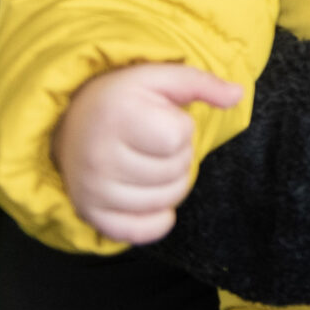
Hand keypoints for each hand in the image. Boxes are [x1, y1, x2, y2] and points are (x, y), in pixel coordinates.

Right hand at [52, 62, 241, 243]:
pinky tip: (150, 194)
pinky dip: (157, 219)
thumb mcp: (160, 77)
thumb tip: (238, 94)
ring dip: (171, 183)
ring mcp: (93, 191)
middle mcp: (99, 158)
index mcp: (116, 117)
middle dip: (178, 156)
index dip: (181, 128)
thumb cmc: (124, 98)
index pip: (178, 138)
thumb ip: (202, 83)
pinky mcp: (91, 215)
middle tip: (155, 142)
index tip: (161, 119)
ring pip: (166, 201)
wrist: (71, 122)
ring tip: (150, 162)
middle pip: (176, 172)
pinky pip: (142, 232)